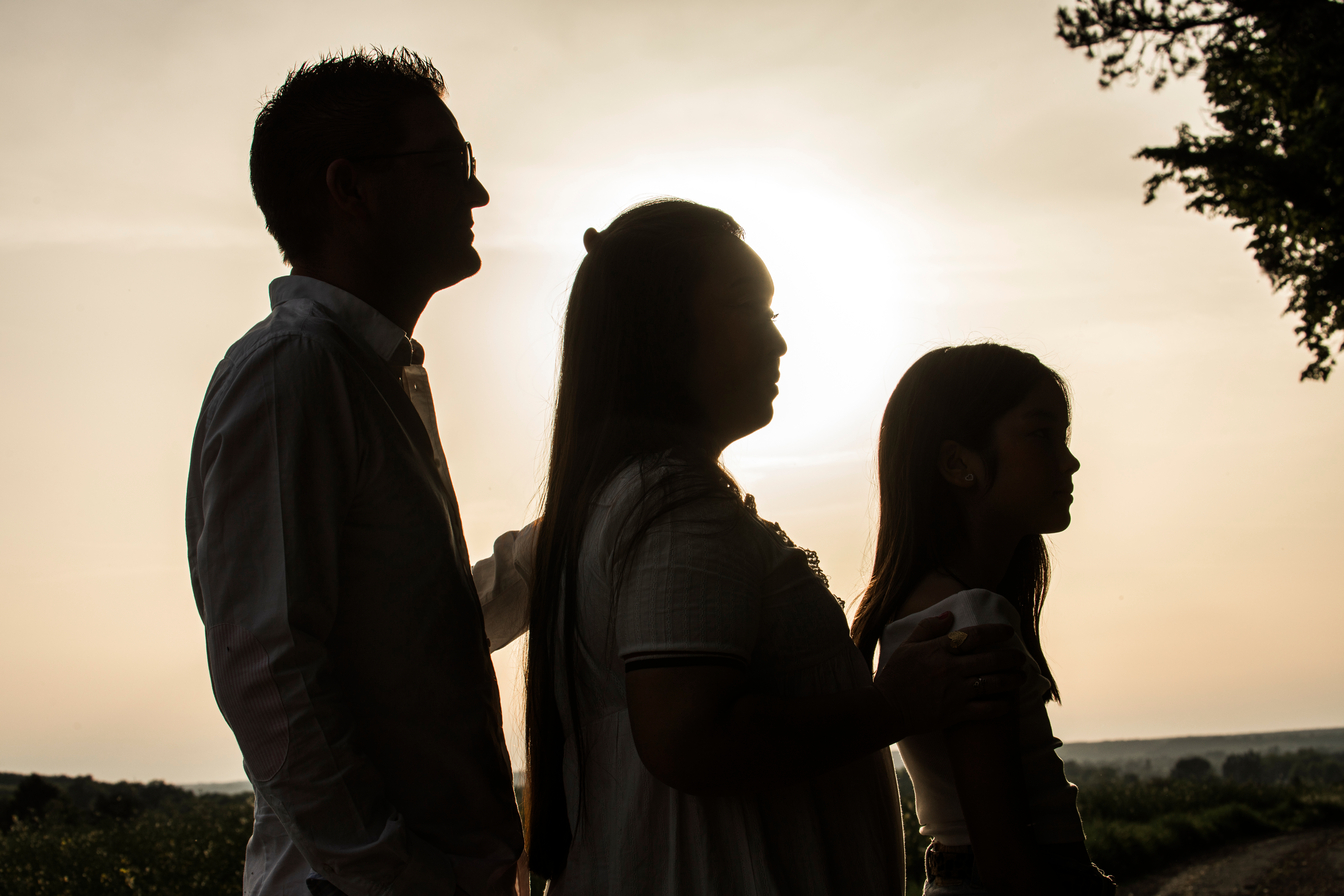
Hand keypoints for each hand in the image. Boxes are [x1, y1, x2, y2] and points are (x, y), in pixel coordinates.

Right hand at [873, 612, 1024, 737]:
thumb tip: (949, 615)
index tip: (1009, 631)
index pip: (974, 636)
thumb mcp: (907, 646)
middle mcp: (951, 669)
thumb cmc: (895, 676)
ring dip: (1012, 679)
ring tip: (1021, 677)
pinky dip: (1002, 706)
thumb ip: (928, 628)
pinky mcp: (956, 713)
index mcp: (939, 650)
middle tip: (1021, 657)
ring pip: (994, 683)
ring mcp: (955, 692)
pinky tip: (1009, 703)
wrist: (887, 708)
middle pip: (991, 659)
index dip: (995, 632)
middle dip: (1011, 657)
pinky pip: (987, 709)